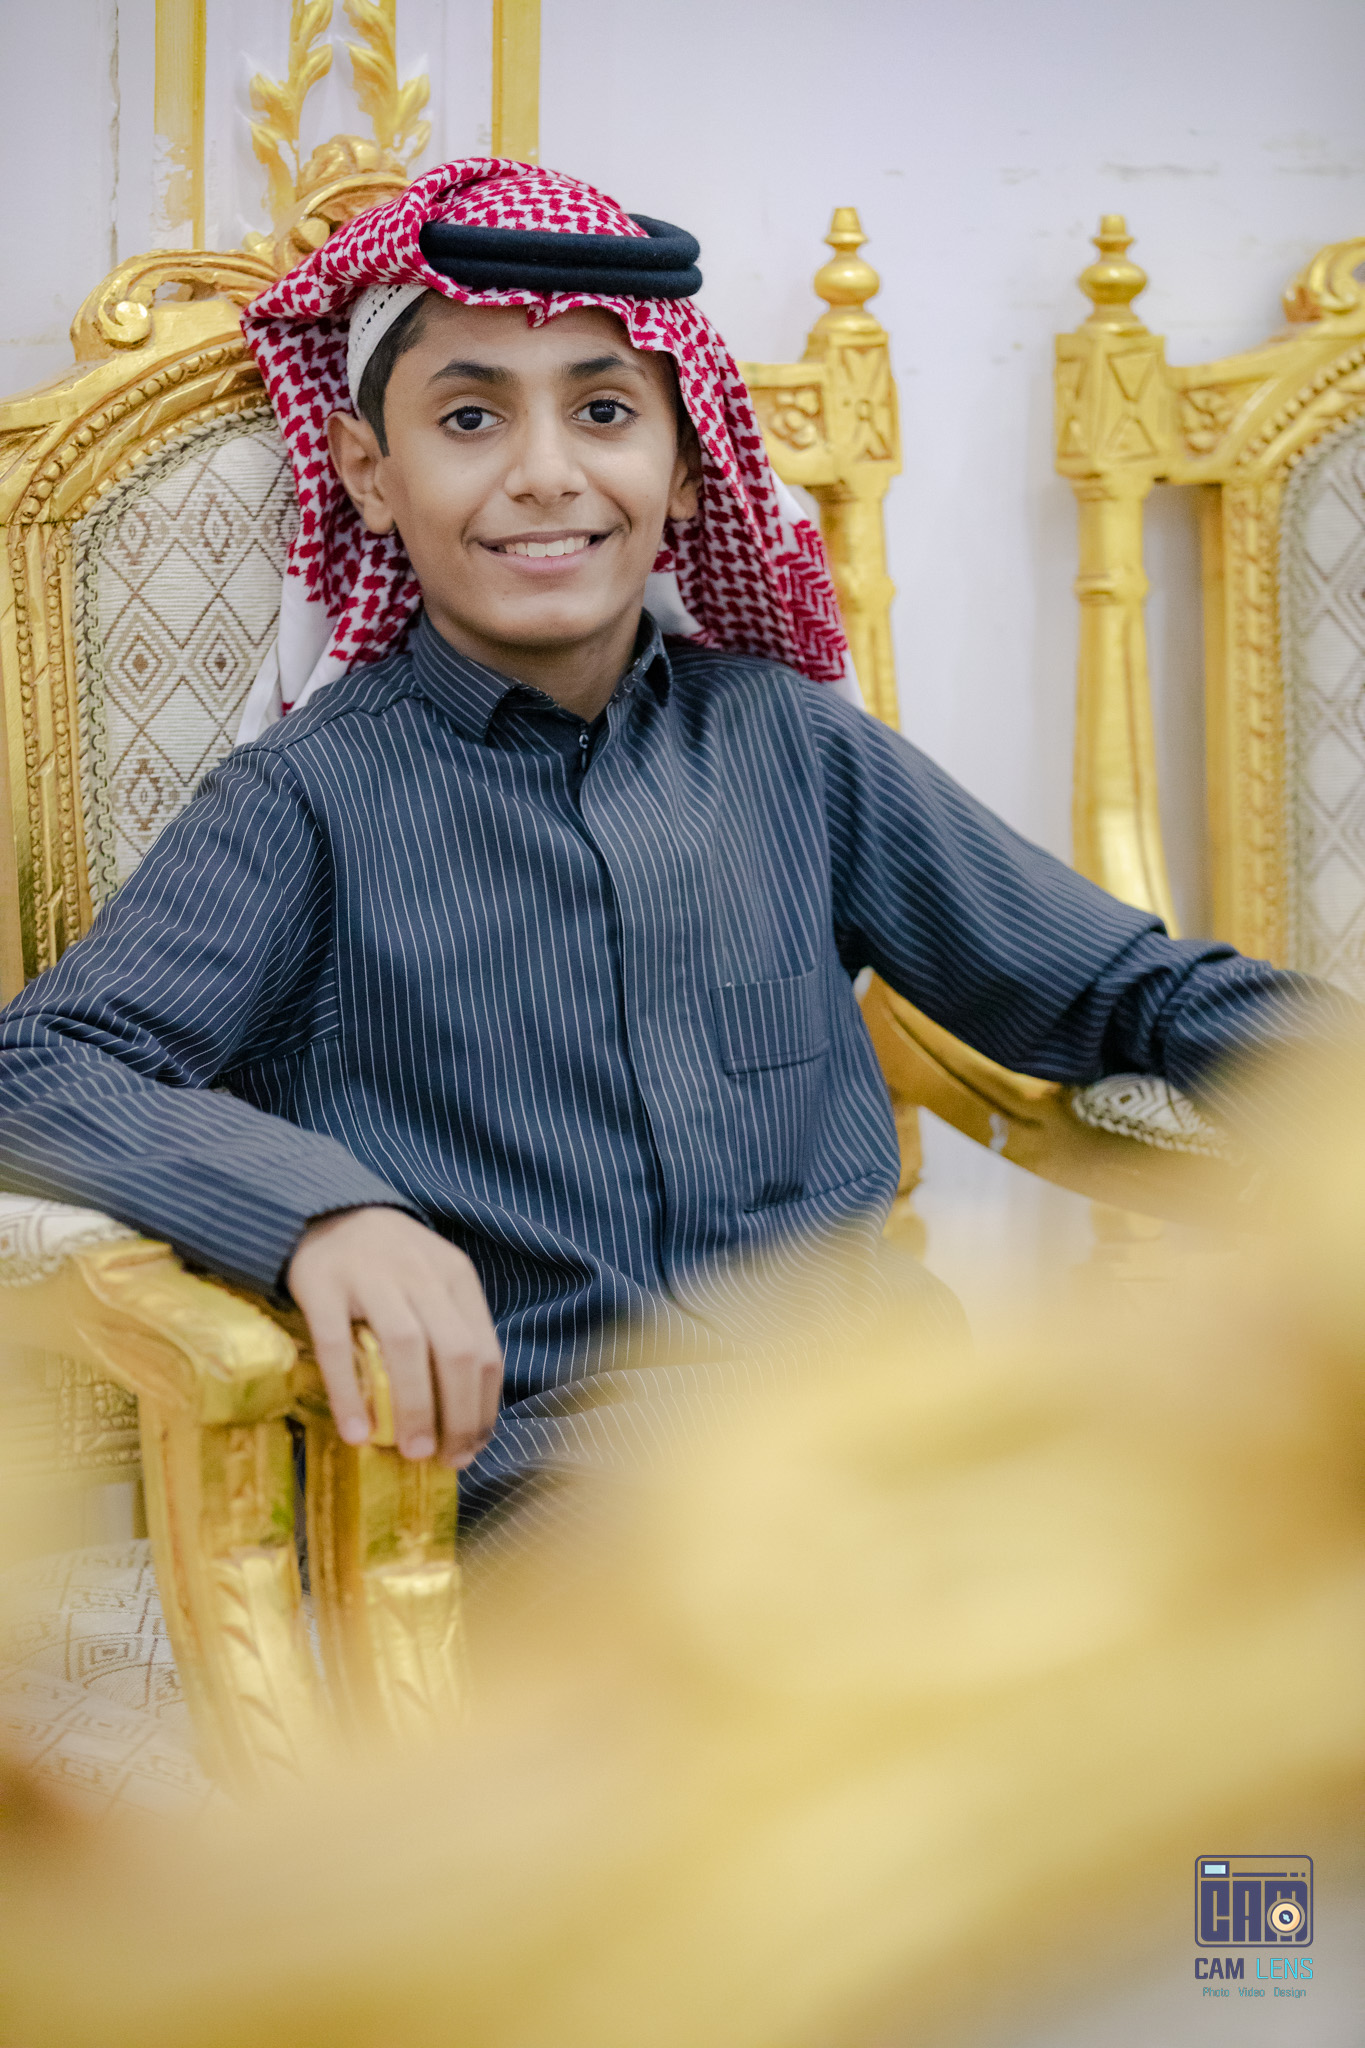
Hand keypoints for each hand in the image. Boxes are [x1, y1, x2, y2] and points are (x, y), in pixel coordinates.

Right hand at [287, 1207, 501, 1465]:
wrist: (326, 1212)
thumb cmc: (389, 1263)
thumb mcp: (433, 1282)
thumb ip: (450, 1332)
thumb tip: (464, 1418)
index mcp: (456, 1277)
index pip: (485, 1350)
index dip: (484, 1407)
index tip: (472, 1448)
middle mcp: (421, 1274)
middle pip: (455, 1351)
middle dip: (458, 1414)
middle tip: (445, 1458)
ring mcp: (371, 1276)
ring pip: (407, 1347)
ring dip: (415, 1407)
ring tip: (411, 1452)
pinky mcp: (323, 1285)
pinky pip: (337, 1346)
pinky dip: (349, 1393)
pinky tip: (356, 1432)